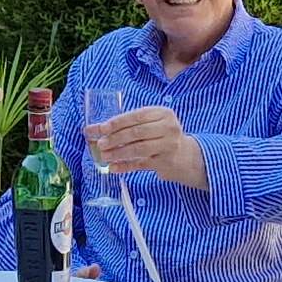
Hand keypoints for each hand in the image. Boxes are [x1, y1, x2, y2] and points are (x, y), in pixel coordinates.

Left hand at [86, 104, 207, 190]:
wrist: (184, 155)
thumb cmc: (161, 135)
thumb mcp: (153, 122)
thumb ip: (130, 123)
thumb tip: (97, 129)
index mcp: (163, 113)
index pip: (137, 116)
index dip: (118, 122)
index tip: (102, 128)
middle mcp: (168, 128)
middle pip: (138, 132)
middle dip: (116, 138)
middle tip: (101, 143)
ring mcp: (168, 146)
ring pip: (139, 149)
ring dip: (119, 153)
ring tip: (104, 155)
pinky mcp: (165, 163)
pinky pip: (141, 164)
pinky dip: (126, 166)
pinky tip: (114, 167)